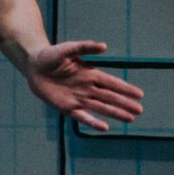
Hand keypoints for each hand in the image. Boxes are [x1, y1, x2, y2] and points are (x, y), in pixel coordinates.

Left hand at [28, 39, 146, 133]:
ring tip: (130, 119)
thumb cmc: (51, 55)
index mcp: (90, 74)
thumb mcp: (68, 49)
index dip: (125, 89)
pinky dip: (93, 122)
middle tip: (139, 110)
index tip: (140, 94)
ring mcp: (78, 98)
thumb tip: (104, 46)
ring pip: (100, 107)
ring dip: (115, 113)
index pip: (112, 83)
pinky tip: (105, 128)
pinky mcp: (67, 107)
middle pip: (110, 97)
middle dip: (124, 103)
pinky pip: (82, 116)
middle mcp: (87, 88)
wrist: (33, 66)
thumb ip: (85, 47)